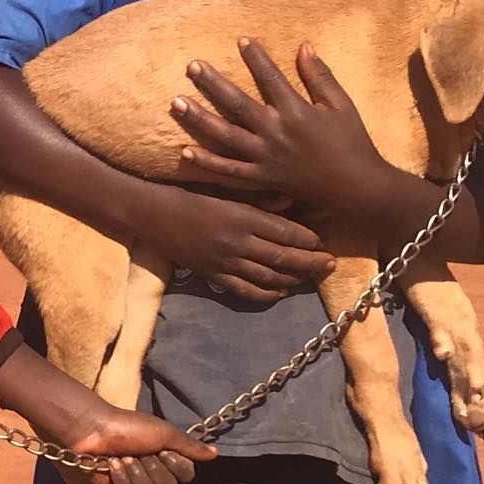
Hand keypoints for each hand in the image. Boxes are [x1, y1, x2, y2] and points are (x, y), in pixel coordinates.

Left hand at [64, 405, 213, 483]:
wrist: (94, 430)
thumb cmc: (130, 427)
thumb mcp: (164, 433)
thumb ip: (190, 447)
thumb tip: (215, 453)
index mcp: (167, 460)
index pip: (186, 477)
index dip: (175, 465)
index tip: (162, 450)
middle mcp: (154, 474)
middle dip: (153, 469)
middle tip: (139, 452)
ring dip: (135, 474)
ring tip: (123, 458)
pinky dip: (121, 481)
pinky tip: (111, 467)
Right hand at [139, 187, 333, 304]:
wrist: (153, 215)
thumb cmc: (190, 195)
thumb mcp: (225, 190)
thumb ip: (259, 198)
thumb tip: (293, 201)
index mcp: (241, 216)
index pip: (284, 232)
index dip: (308, 240)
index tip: (323, 242)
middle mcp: (237, 242)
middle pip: (282, 257)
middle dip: (309, 263)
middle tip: (330, 265)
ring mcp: (225, 262)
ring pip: (268, 276)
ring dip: (292, 278)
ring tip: (310, 278)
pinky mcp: (213, 275)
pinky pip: (245, 290)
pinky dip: (266, 293)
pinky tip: (279, 292)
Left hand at [172, 40, 387, 222]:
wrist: (356, 187)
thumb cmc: (352, 142)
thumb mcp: (341, 105)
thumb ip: (320, 76)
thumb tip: (304, 46)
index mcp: (297, 111)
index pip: (270, 78)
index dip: (256, 58)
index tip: (241, 40)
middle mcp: (276, 133)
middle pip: (238, 103)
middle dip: (213, 83)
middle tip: (192, 65)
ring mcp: (266, 157)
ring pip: (226, 136)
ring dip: (199, 119)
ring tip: (176, 103)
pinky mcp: (262, 178)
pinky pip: (230, 171)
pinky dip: (208, 162)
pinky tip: (185, 152)